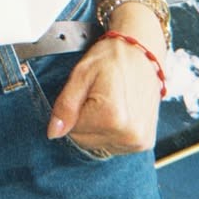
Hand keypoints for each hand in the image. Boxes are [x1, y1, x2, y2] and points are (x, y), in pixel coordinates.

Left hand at [47, 27, 163, 154]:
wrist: (142, 53)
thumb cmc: (113, 58)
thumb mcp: (81, 74)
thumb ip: (65, 105)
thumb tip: (54, 132)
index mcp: (112, 117)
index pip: (72, 131)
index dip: (74, 111)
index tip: (88, 93)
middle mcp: (129, 134)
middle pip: (85, 142)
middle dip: (86, 120)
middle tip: (99, 96)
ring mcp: (138, 141)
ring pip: (98, 145)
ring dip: (99, 127)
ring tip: (111, 102)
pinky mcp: (144, 143)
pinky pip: (114, 145)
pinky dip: (112, 131)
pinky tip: (119, 111)